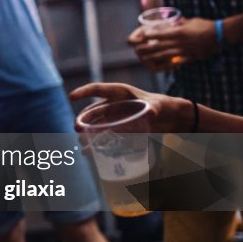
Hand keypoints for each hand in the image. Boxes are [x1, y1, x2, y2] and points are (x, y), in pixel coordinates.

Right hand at [70, 82, 190, 132]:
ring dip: (88, 133)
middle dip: (84, 119)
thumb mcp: (159, 105)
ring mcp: (116, 118)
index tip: (71, 97)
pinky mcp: (120, 130)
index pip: (98, 89)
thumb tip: (150, 113)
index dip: (84, 92)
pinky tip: (90, 152)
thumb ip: (153, 109)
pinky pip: (105, 136)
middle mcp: (114, 104)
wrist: (171, 118)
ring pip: (97, 125)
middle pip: (94, 111)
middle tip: (77, 128)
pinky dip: (97, 143)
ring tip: (82, 142)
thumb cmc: (164, 106)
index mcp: (120, 92)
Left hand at [127, 17, 218, 70]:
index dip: (148, 36)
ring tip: (143, 58)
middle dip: (146, 48)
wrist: (221, 35)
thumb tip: (174, 20)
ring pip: (164, 55)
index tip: (139, 37)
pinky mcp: (189, 58)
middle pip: (158, 46)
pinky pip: (175, 62)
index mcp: (178, 32)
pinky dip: (167, 65)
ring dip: (152, 57)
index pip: (159, 34)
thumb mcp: (191, 21)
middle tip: (137, 50)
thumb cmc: (206, 25)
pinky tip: (159, 66)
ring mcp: (184, 51)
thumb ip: (181, 22)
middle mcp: (179, 42)